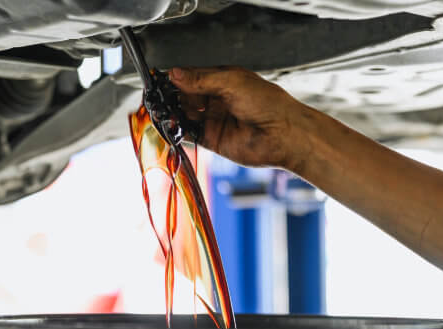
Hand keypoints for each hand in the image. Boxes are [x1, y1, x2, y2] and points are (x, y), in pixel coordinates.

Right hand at [169, 67, 315, 170]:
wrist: (283, 134)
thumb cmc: (268, 104)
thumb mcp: (231, 82)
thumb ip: (201, 79)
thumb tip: (175, 74)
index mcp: (223, 80)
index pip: (191, 77)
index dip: (176, 79)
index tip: (161, 80)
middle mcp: (217, 100)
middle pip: (185, 96)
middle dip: (172, 97)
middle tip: (160, 98)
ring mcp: (214, 120)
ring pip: (185, 115)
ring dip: (173, 114)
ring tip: (164, 112)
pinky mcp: (213, 140)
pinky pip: (190, 134)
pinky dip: (179, 131)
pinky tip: (172, 126)